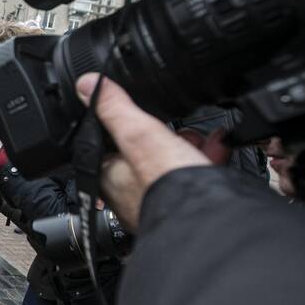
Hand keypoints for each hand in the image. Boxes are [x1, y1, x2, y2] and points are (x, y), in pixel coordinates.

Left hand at [77, 73, 209, 230]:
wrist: (212, 220)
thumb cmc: (168, 185)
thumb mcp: (138, 133)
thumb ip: (114, 108)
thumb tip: (86, 84)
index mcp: (109, 180)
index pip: (108, 147)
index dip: (125, 128)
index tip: (140, 117)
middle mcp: (130, 197)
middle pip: (144, 155)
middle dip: (163, 137)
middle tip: (177, 128)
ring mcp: (159, 205)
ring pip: (170, 167)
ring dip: (187, 147)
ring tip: (198, 137)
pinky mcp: (187, 210)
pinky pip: (193, 180)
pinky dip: (206, 161)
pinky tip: (219, 149)